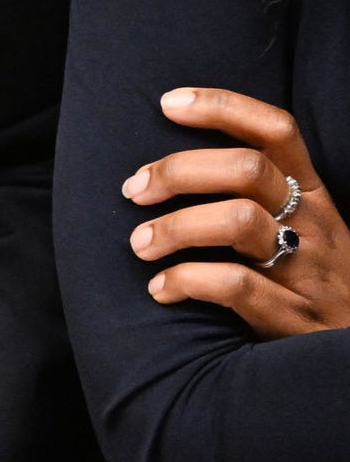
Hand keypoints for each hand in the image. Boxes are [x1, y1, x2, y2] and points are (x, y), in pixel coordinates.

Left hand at [125, 85, 349, 335]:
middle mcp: (314, 225)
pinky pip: (234, 284)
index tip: (167, 103)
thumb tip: (167, 164)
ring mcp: (307, 270)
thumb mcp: (299, 230)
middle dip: (179, 171)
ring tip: (140, 243)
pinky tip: (160, 288)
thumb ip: (253, 195)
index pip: (277, 131)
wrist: (347, 358)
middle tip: (133, 189)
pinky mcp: (293, 317)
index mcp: (313, 195)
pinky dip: (185, 280)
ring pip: (239, 221)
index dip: (222, 106)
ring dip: (175, 226)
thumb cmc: (308, 282)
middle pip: (248, 169)